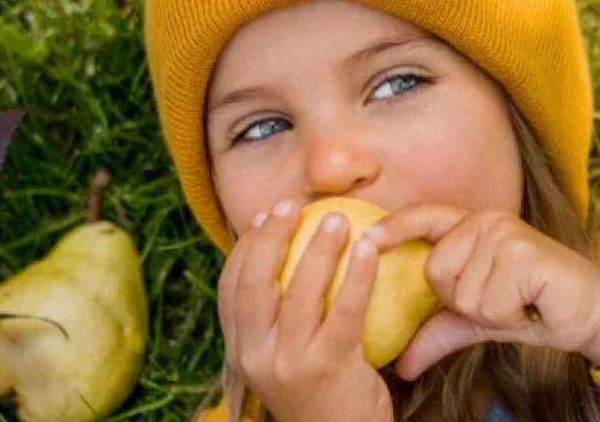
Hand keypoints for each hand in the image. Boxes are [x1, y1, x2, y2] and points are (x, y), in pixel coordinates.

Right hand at [219, 200, 393, 421]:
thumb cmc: (321, 394)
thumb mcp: (285, 358)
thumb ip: (279, 318)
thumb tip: (286, 253)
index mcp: (240, 351)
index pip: (230, 288)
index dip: (245, 247)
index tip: (263, 216)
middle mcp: (255, 356)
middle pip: (256, 283)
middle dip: (271, 237)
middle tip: (292, 205)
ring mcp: (289, 363)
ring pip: (299, 293)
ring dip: (318, 248)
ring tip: (336, 219)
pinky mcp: (328, 368)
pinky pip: (345, 311)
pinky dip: (357, 275)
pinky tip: (368, 249)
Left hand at [364, 204, 599, 379]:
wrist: (590, 315)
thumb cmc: (534, 309)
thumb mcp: (478, 321)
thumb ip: (438, 332)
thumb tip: (401, 365)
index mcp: (472, 227)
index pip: (424, 217)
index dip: (394, 226)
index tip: (366, 238)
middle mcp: (486, 222)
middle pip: (436, 271)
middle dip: (465, 302)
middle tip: (502, 301)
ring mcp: (505, 234)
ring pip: (462, 292)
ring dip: (492, 313)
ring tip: (519, 303)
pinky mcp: (523, 253)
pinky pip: (489, 302)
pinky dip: (509, 317)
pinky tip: (531, 306)